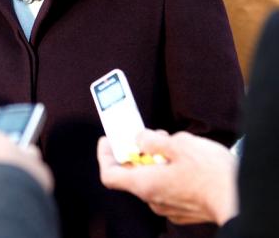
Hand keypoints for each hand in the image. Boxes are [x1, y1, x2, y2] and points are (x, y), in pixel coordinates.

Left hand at [97, 130, 237, 224]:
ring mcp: (168, 206)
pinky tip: (185, 161)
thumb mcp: (178, 144)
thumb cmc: (211, 174)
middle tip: (148, 136)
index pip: (109, 175)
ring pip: (153, 179)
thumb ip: (152, 140)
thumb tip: (140, 138)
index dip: (105, 156)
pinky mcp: (184, 209)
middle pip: (133, 174)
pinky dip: (170, 172)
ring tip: (172, 144)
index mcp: (145, 185)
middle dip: (138, 152)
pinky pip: (168, 187)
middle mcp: (153, 199)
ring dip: (156, 161)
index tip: (108, 140)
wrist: (241, 200)